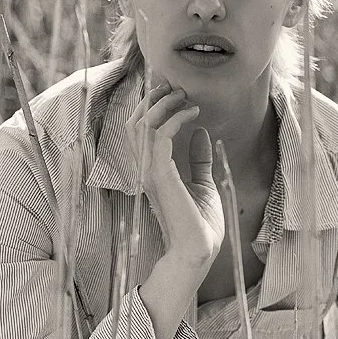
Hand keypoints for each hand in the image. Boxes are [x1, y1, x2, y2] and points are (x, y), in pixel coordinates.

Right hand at [125, 80, 223, 268]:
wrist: (199, 252)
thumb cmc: (200, 226)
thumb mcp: (203, 184)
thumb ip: (199, 160)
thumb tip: (200, 133)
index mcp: (152, 171)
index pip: (139, 130)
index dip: (152, 106)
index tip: (176, 92)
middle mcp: (145, 169)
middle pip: (135, 121)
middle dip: (154, 98)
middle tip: (177, 86)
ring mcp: (149, 172)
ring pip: (142, 123)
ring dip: (164, 103)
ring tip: (186, 96)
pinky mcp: (159, 176)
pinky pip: (159, 135)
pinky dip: (175, 118)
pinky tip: (193, 113)